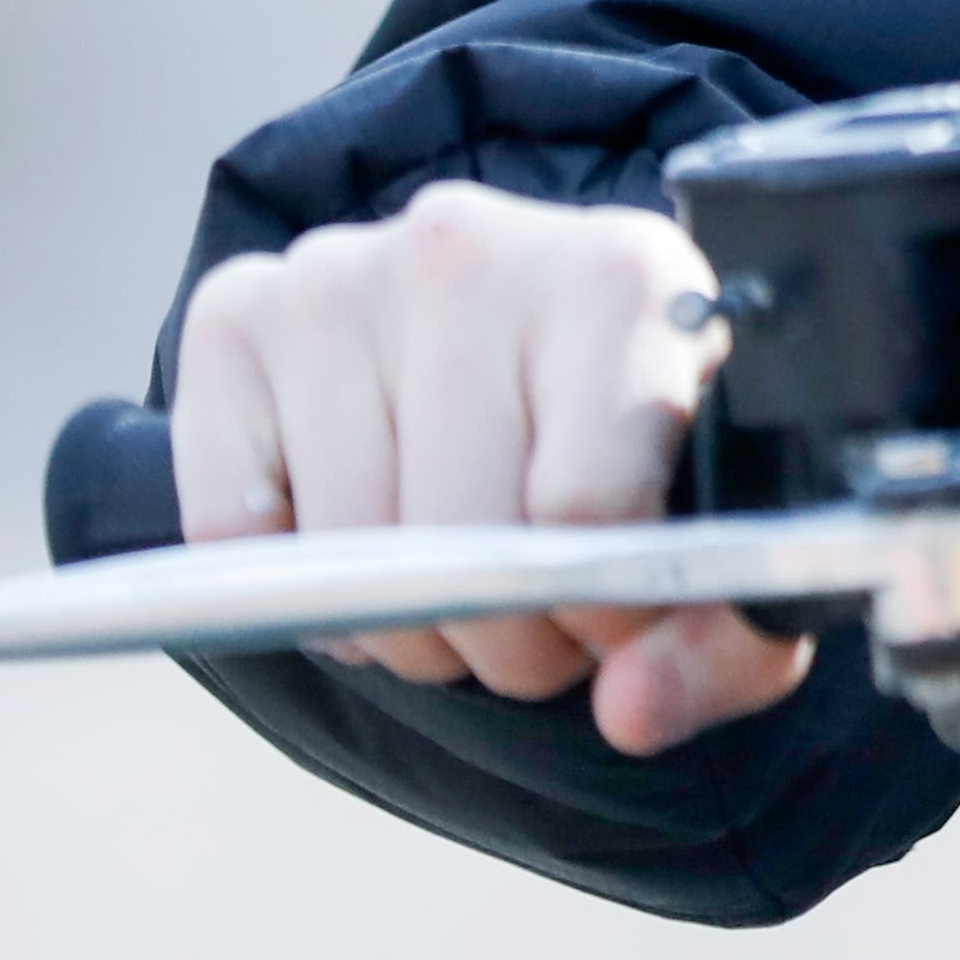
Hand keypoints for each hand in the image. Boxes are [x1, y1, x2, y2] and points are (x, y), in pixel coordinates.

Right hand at [170, 180, 813, 754]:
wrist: (558, 331)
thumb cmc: (650, 435)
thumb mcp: (728, 535)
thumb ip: (720, 645)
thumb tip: (629, 711)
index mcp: (623, 277)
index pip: (580, 508)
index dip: (596, 611)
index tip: (616, 619)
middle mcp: (470, 249)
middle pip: (455, 538)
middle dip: (501, 633)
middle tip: (539, 619)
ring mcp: (339, 274)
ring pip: (343, 548)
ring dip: (401, 621)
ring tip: (462, 577)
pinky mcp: (236, 314)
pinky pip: (232, 530)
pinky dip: (292, 581)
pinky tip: (366, 541)